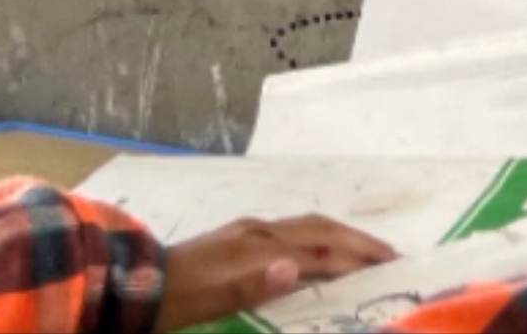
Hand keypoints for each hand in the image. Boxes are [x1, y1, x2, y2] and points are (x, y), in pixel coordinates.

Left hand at [155, 214, 393, 328]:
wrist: (135, 280)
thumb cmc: (175, 299)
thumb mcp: (210, 301)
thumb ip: (253, 285)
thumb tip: (297, 269)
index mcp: (258, 246)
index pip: (319, 249)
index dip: (355, 256)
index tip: (390, 263)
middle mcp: (259, 231)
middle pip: (320, 229)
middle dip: (357, 240)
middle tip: (391, 255)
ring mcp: (249, 230)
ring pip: (306, 225)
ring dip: (340, 234)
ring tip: (364, 248)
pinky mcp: (240, 234)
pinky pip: (292, 230)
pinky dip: (317, 235)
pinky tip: (316, 246)